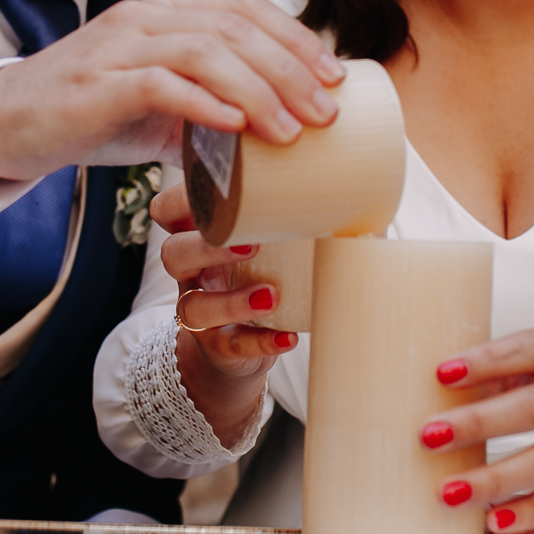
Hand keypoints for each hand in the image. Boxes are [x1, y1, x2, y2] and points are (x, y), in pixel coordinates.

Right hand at [0, 0, 344, 184]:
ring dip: (258, 89)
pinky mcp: (97, 82)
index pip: (246, 10)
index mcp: (168, 13)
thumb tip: (277, 135)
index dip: (297, 38)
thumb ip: (212, 107)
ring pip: (205, 50)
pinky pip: (161, 83)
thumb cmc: (92, 114)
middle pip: (236, 27)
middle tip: (327, 111)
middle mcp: (146, 17)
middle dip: (290, 68)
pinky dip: (205, 103)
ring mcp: (119, 45)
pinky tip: (237, 127)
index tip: (335, 76)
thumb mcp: (164, 107)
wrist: (7, 125)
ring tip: (292, 130)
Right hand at [152, 183, 295, 446]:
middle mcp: (191, 273)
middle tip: (251, 243)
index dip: (182, 199)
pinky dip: (259, 343)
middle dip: (206, 248)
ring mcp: (200, 311)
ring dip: (231, 302)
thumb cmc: (265, 271)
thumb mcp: (271, 239)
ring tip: (272, 296)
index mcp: (199, 234)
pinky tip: (287, 337)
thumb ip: (300, 213)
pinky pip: (230, 346)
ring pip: (193, 307)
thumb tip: (366, 186)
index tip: (225, 192)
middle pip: (172, 254)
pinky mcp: (218, 347)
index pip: (167, 209)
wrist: (241, 344)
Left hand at [418, 328, 533, 533]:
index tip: (442, 373)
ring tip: (451, 492)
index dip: (488, 360)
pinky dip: (531, 512)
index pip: (533, 349)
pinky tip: (495, 520)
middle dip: (480, 424)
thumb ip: (507, 374)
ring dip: (498, 480)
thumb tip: (447, 394)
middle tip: (429, 436)